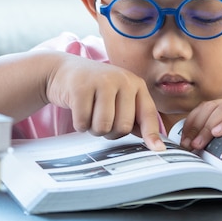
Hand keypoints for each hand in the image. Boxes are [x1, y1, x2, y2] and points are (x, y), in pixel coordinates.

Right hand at [46, 54, 165, 151]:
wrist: (63, 70)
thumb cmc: (94, 89)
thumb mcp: (118, 97)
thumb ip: (135, 117)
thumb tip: (154, 144)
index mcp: (135, 84)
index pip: (148, 113)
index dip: (151, 134)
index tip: (158, 150)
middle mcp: (122, 80)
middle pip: (123, 126)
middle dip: (110, 132)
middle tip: (101, 119)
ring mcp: (102, 81)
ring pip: (103, 127)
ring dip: (93, 129)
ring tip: (90, 114)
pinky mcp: (81, 87)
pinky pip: (83, 122)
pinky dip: (79, 124)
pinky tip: (77, 109)